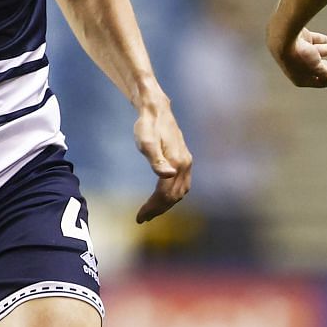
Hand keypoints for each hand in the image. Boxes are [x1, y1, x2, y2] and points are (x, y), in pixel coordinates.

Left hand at [133, 100, 192, 223]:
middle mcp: (185, 165)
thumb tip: (167, 175)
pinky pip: (182, 184)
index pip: (165, 194)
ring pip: (180, 192)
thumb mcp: (146, 142)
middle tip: (142, 218)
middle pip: (173, 196)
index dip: (152, 208)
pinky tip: (162, 197)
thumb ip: (156, 160)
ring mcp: (186, 162)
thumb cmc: (147, 125)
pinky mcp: (185, 160)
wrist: (156, 109)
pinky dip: (172, 195)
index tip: (139, 217)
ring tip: (151, 211)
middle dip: (158, 209)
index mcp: (176, 163)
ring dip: (166, 204)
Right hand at [275, 28, 326, 88]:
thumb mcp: (316, 68)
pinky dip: (324, 42)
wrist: (284, 35)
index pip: (323, 81)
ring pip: (321, 53)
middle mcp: (300, 67)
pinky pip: (315, 41)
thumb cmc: (299, 56)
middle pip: (323, 68)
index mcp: (301, 78)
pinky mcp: (300, 40)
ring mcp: (300, 52)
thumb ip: (326, 75)